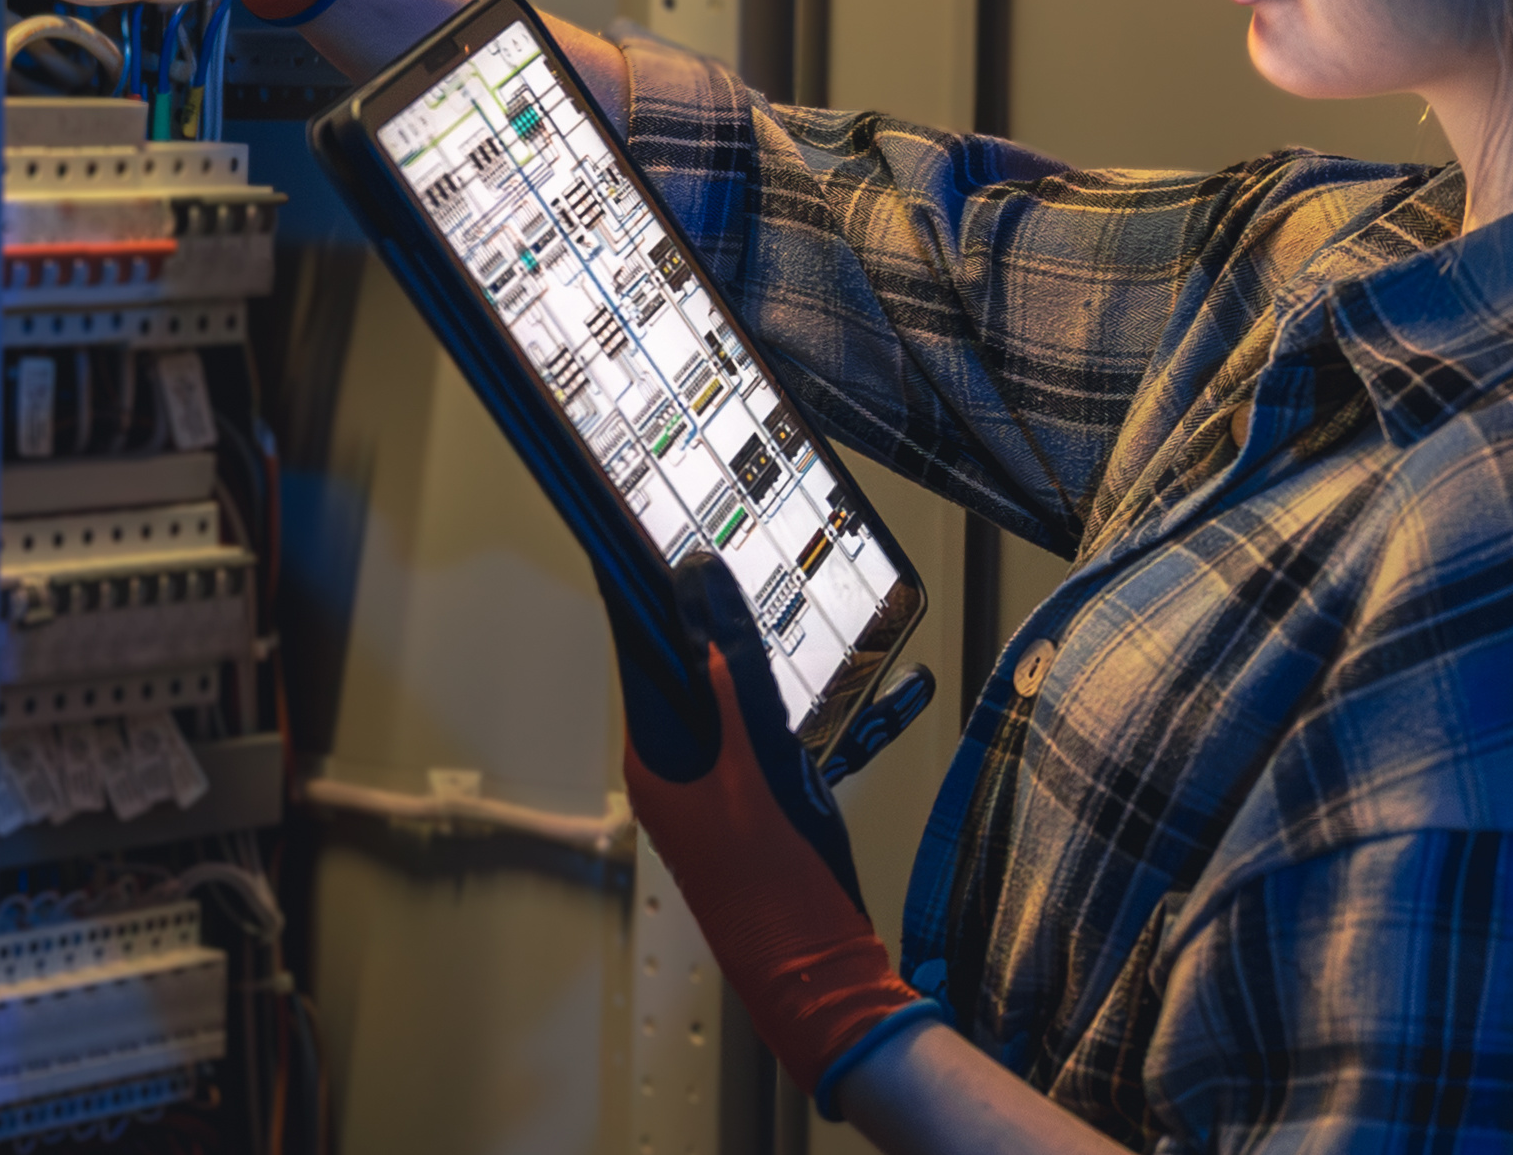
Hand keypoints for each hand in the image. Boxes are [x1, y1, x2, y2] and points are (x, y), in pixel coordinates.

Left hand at [619, 555, 942, 1101]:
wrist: (821, 985)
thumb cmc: (780, 891)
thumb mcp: (758, 770)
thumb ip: (732, 680)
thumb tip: (698, 594)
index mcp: (658, 759)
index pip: (636, 646)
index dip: (635, 585)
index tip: (628, 526)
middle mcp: (676, 772)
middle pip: (686, 666)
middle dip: (708, 611)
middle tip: (723, 548)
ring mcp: (717, 791)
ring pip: (737, 698)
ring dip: (766, 659)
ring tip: (786, 607)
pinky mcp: (758, 808)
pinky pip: (779, 741)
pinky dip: (816, 714)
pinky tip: (885, 695)